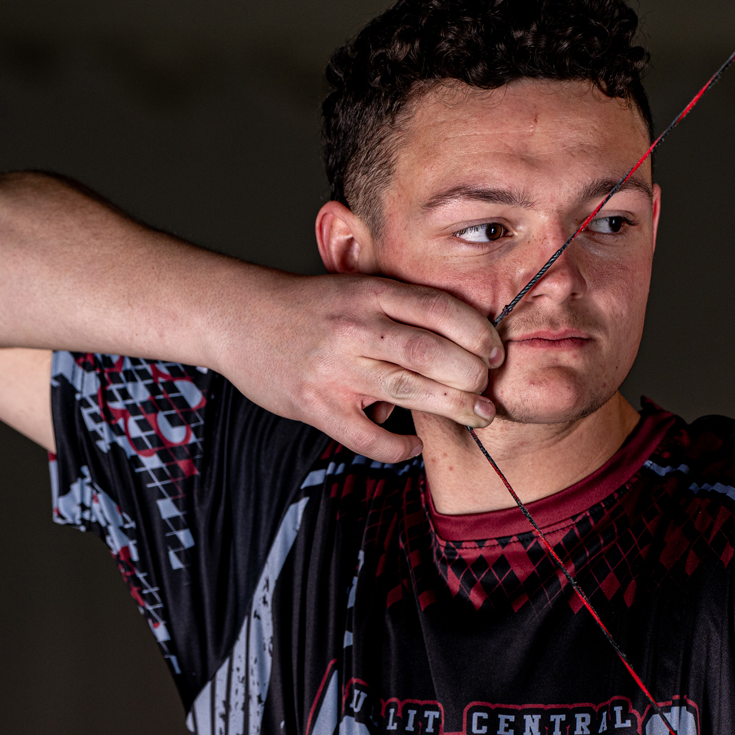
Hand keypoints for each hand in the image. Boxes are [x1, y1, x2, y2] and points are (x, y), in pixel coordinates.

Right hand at [217, 269, 502, 462]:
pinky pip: (370, 438)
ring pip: (412, 392)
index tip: (496, 353)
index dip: (480, 334)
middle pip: (435, 354)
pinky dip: (400, 447)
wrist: (237, 317)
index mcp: (371, 292)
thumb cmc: (307, 307)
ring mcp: (336, 368)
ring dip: (453, 409)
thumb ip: (400, 310)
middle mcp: (357, 327)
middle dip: (473, 378)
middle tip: (486, 392)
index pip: (442, 310)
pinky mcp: (317, 405)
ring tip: (475, 416)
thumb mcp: (355, 288)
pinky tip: (414, 444)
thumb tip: (459, 344)